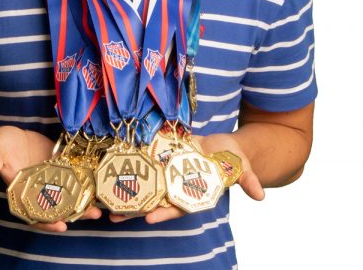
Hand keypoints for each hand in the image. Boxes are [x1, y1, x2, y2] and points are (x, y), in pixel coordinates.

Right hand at [0, 126, 102, 231]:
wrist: (9, 135)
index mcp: (21, 191)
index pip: (34, 212)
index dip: (47, 222)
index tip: (61, 227)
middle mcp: (38, 188)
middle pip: (57, 205)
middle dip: (75, 212)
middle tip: (93, 215)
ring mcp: (50, 177)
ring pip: (68, 191)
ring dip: (84, 197)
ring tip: (100, 202)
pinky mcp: (58, 164)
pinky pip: (72, 172)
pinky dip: (84, 177)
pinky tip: (99, 178)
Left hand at [108, 133, 263, 224]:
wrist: (224, 144)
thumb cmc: (233, 158)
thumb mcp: (242, 168)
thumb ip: (248, 181)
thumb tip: (261, 195)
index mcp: (194, 193)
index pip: (177, 207)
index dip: (164, 213)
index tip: (150, 219)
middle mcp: (177, 185)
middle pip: (154, 200)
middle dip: (134, 209)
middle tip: (113, 216)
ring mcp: (167, 172)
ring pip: (144, 184)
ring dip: (125, 191)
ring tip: (102, 199)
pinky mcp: (161, 156)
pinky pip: (144, 161)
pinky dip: (128, 165)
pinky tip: (109, 167)